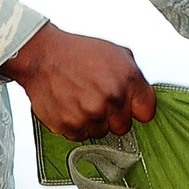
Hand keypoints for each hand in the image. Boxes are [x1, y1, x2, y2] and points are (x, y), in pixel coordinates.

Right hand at [2, 23, 156, 138]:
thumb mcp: (115, 53)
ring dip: (93, 121)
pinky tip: (69, 106)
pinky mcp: (71, 126)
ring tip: (80, 100)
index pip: (146, 112)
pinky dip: (76, 125)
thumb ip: (134, 78)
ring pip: (101, 132)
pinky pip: (81, 136)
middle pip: (123, 126)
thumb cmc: (76, 52)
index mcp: (128, 80)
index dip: (137, 109)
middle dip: (113, 116)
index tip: (129, 107)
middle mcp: (112, 99)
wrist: (41, 56)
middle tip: (98, 100)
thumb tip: (140, 96)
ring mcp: (91, 115)